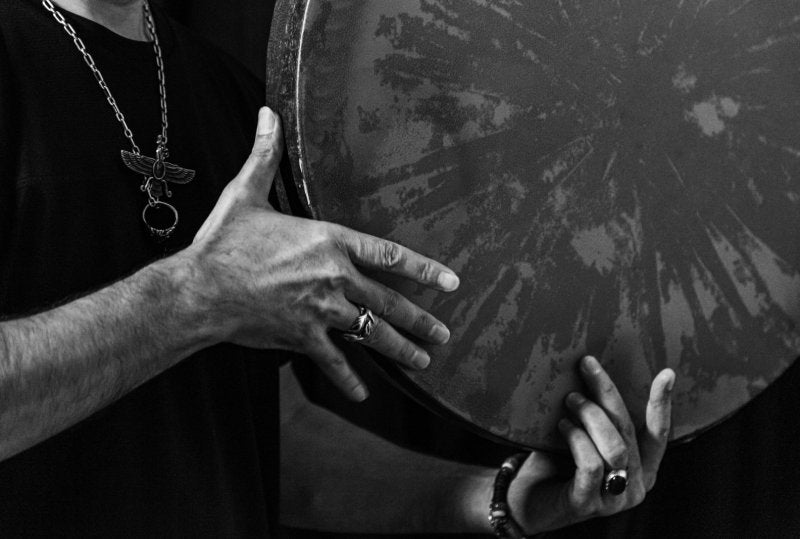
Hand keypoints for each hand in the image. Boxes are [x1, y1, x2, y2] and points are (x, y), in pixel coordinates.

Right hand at [185, 107, 459, 400]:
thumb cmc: (224, 242)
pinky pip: (334, 361)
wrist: (199, 288)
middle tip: (444, 335)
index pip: (390, 254)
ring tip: (422, 361)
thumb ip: (265, 155)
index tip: (450, 283)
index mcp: (329, 240)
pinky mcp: (303, 336)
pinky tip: (364, 394)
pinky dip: (349, 379)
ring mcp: (321, 310)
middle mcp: (334, 277)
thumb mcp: (246, 193)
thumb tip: (268, 113)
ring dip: (400, 349)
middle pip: (389, 302)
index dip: (424, 269)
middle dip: (420, 320)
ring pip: (372, 333)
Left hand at [507, 356, 674, 533]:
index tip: (667, 374)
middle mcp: (636, 486)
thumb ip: (597, 419)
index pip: (659, 433)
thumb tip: (592, 373)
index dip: (662, 404)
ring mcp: (614, 499)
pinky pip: (591, 464)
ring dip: (590, 415)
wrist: (528, 503)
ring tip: (570, 399)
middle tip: (587, 366)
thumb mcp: (584, 438)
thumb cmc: (556, 464)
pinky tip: (562, 426)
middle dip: (608, 393)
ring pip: (615, 447)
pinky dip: (577, 439)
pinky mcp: (589, 504)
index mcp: (642, 469)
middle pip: (628, 430)